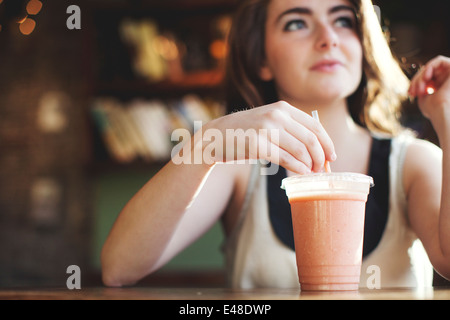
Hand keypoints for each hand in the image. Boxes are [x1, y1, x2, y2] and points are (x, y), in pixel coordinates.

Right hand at [195, 101, 335, 173]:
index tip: (331, 156)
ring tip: (310, 173)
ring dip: (309, 165)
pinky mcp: (257, 145)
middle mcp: (276, 115)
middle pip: (310, 139)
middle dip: (320, 157)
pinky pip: (286, 159)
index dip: (327, 143)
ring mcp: (266, 129)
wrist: (216, 137)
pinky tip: (300, 173)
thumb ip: (289, 128)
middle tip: (322, 169)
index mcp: (282, 108)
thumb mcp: (268, 121)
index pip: (314, 125)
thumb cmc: (245, 133)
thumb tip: (316, 148)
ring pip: (300, 150)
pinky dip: (297, 168)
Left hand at [409, 56, 449, 129]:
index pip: (427, 78)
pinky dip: (429, 67)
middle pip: (428, 71)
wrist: (442, 113)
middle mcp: (449, 79)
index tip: (410, 93)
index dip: (416, 83)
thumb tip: (417, 83)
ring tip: (419, 88)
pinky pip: (440, 60)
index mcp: (443, 86)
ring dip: (421, 76)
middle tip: (412, 91)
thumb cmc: (433, 110)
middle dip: (417, 80)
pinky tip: (425, 77)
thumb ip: (422, 87)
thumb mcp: (423, 97)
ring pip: (432, 67)